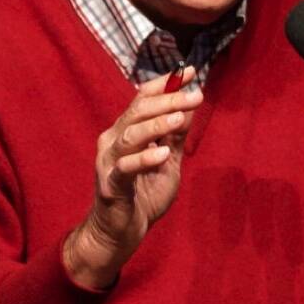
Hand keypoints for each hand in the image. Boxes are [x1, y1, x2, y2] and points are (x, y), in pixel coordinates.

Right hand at [64, 67, 202, 288]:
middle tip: (195, 95)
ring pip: (130, 135)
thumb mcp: (167, 162)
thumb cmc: (143, 195)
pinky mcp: (110, 185)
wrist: (121, 232)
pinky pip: (125, 168)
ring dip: (156, 125)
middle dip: (168, 101)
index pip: (142, 99)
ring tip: (180, 118)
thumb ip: (175, 136)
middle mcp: (113, 140)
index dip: (164, 84)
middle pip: (138, 111)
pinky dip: (144, 159)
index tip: (189, 71)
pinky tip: (162, 154)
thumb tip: (189, 107)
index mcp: (126, 131)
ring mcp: (109, 162)